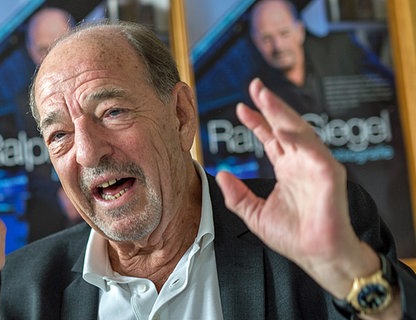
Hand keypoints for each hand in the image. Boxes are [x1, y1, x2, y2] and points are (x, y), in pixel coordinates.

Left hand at [215, 79, 379, 297]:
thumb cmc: (293, 237)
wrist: (316, 256)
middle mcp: (302, 163)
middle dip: (270, 106)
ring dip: (282, 113)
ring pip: (299, 131)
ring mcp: (316, 166)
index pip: (270, 138)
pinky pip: (314, 151)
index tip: (240, 108)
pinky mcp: (329, 174)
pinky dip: (298, 138)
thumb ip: (237, 195)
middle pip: (285, 127)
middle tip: (255, 86)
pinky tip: (281, 128)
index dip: (256, 122)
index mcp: (287, 169)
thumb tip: (219, 174)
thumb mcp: (254, 214)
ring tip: (265, 96)